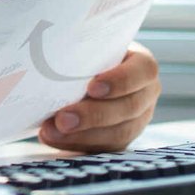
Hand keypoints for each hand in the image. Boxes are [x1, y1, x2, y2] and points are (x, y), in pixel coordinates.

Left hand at [37, 42, 160, 153]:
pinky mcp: (119, 139)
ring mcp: (136, 120)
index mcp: (142, 65)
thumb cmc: (88, 53)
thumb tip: (49, 52)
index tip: (92, 87)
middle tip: (62, 119)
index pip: (143, 71)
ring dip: (81, 135)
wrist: (84, 70)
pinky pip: (102, 148)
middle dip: (93, 116)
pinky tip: (53, 138)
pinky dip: (75, 144)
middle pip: (128, 108)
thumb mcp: (91, 46)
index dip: (120, 81)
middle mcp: (145, 94)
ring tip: (50, 131)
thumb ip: (82, 49)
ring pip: (117, 134)